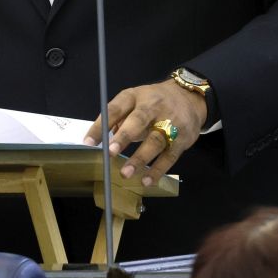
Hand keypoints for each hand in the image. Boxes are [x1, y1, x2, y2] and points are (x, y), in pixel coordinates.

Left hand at [84, 81, 206, 186]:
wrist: (189, 97)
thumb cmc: (154, 102)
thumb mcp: (135, 100)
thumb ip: (119, 117)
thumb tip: (105, 137)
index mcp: (136, 96)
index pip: (115, 109)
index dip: (101, 125)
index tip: (88, 143)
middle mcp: (154, 106)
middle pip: (139, 120)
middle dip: (124, 137)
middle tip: (110, 152)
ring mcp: (171, 122)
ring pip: (155, 140)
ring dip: (140, 158)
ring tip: (125, 173)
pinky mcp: (183, 139)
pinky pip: (170, 156)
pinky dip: (158, 170)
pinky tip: (147, 181)